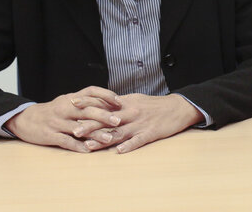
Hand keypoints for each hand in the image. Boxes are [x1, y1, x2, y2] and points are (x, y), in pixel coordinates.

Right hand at [5, 86, 121, 152]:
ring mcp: (57, 122)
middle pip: (87, 110)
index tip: (119, 102)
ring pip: (78, 127)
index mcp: (71, 98)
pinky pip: (65, 141)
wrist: (26, 119)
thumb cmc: (53, 111)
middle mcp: (65, 108)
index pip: (91, 91)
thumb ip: (85, 101)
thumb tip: (109, 101)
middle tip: (118, 121)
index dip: (106, 95)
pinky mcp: (50, 135)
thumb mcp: (68, 101)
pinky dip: (77, 146)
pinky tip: (88, 150)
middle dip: (104, 116)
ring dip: (95, 134)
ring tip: (108, 139)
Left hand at [79, 93, 202, 153]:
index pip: (104, 103)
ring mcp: (140, 123)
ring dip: (104, 139)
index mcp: (126, 103)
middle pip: (107, 119)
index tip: (73, 104)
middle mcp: (131, 112)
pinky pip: (137, 140)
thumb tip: (103, 103)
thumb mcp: (136, 99)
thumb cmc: (155, 104)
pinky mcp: (150, 133)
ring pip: (119, 132)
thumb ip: (120, 103)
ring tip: (89, 145)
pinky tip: (119, 151)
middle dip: (90, 125)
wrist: (178, 107)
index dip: (88, 104)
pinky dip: (128, 146)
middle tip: (74, 131)